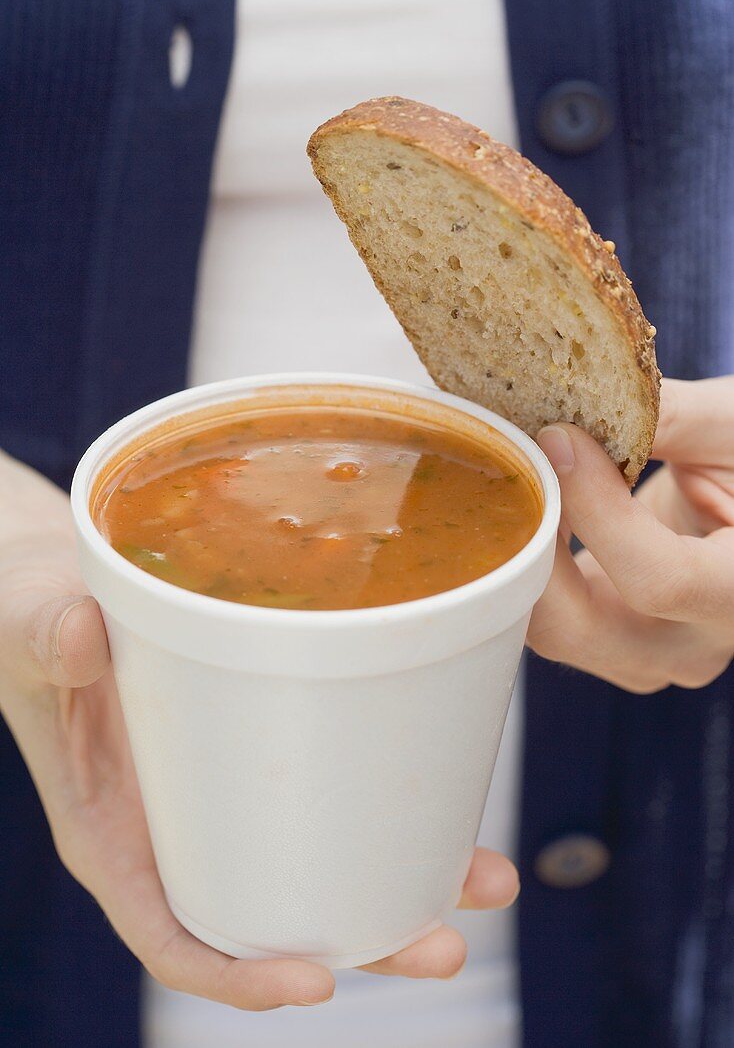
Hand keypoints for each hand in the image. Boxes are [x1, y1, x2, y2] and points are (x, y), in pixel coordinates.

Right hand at [0, 452, 518, 1009]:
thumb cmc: (30, 620)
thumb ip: (47, 638)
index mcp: (120, 834)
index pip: (176, 936)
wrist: (58, 587)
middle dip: (366, 942)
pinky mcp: (262, 743)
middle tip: (449, 940)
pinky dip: (392, 800)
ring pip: (323, 862)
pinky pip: (330, 786)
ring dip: (407, 882)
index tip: (313, 982)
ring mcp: (228, 791)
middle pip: (278, 917)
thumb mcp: (28, 627)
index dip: (241, 977)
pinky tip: (451, 786)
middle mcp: (183, 829)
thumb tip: (79, 634)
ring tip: (490, 879)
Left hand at [528, 377, 733, 690]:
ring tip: (523, 474)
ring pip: (541, 627)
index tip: (559, 438)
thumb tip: (569, 414)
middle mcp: (689, 650)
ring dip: (515, 549)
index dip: (595, 510)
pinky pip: (537, 615)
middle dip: (528, 540)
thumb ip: (665, 418)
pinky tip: (527, 503)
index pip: (656, 580)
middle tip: (518, 459)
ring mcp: (638, 658)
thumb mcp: (729, 424)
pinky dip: (518, 560)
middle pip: (572, 626)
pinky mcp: (599, 645)